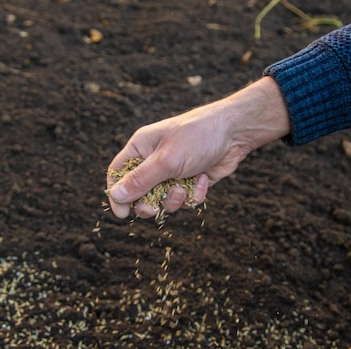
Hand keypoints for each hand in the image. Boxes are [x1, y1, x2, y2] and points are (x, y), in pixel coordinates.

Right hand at [106, 76, 290, 217]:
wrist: (235, 133)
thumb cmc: (196, 137)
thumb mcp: (165, 161)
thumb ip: (140, 181)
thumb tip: (115, 197)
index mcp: (140, 148)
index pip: (118, 173)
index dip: (117, 194)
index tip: (122, 214)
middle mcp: (153, 161)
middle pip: (139, 193)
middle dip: (147, 204)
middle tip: (153, 208)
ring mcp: (172, 172)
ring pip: (163, 201)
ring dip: (173, 200)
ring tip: (184, 188)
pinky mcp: (190, 181)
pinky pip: (184, 200)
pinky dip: (194, 195)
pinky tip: (204, 179)